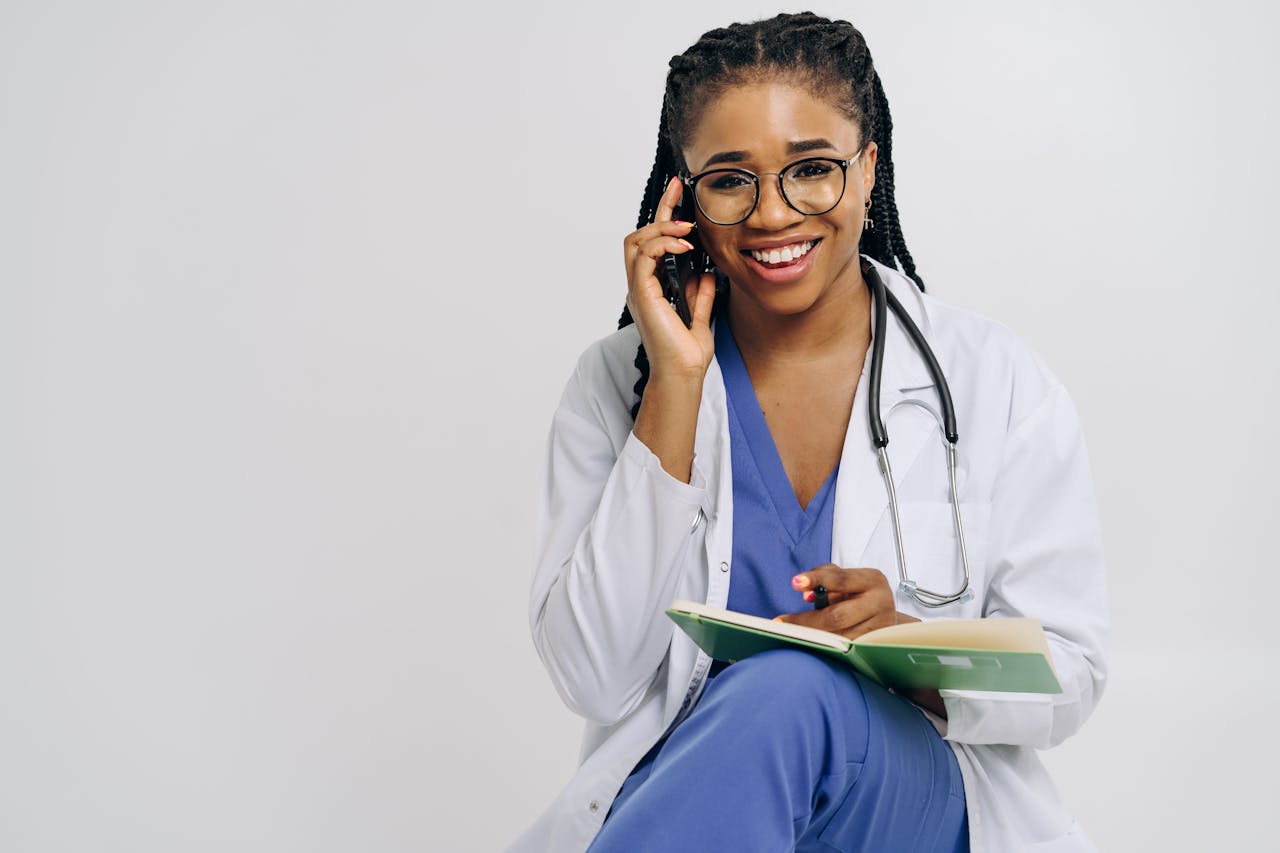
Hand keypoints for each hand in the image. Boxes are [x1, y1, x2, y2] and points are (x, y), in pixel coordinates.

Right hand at [622, 176, 716, 379]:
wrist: (684, 373)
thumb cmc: (687, 352)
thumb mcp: (701, 315)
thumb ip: (701, 293)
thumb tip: (705, 272)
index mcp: (652, 288)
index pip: (652, 243)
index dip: (664, 214)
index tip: (679, 191)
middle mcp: (641, 286)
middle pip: (638, 235)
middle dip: (660, 209)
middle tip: (680, 191)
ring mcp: (639, 290)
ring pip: (636, 242)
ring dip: (662, 227)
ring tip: (687, 227)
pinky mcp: (642, 295)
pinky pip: (643, 258)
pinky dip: (662, 245)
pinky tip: (685, 245)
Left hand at [777, 565, 945, 717]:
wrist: (887, 617)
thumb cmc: (861, 593)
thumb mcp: (847, 578)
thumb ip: (825, 577)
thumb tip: (805, 592)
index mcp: (873, 580)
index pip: (840, 580)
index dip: (817, 580)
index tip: (796, 582)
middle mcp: (880, 603)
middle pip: (837, 616)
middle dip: (806, 620)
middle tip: (781, 622)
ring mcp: (878, 628)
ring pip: (839, 636)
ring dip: (812, 636)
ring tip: (791, 633)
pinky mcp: (872, 646)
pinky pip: (843, 648)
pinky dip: (823, 645)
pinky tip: (808, 643)